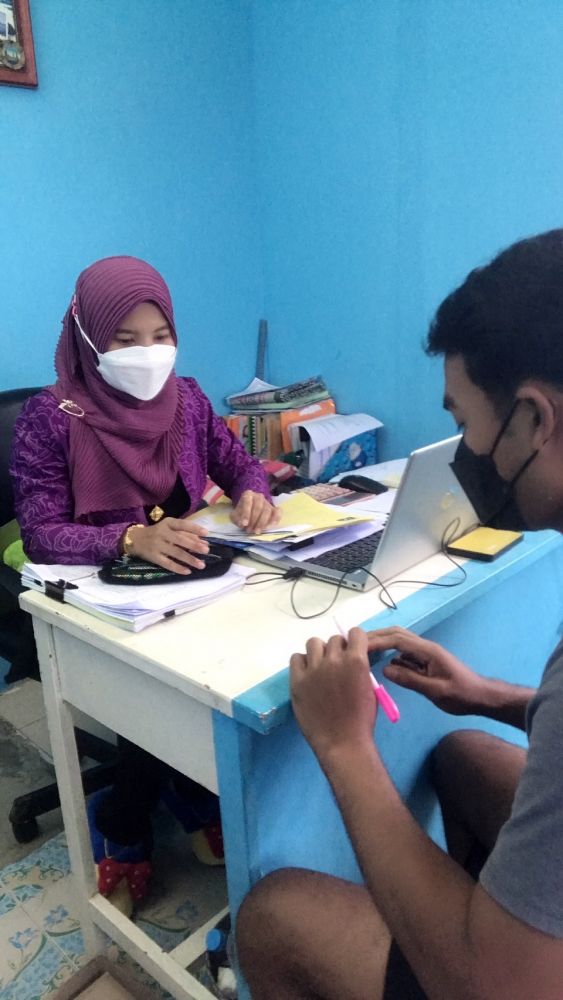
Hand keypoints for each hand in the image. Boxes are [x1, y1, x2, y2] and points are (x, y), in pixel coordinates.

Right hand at [127, 517, 209, 574]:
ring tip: (201, 565)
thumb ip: (186, 534)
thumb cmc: (157, 533)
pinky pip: (168, 563)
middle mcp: (162, 533)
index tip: (206, 533)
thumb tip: (204, 542)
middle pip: (180, 539)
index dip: (194, 528)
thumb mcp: (169, 529)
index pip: (182, 524)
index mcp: (168, 523)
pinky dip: (178, 568)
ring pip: (176, 553)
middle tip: (206, 551)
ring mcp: (157, 545)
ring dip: (190, 559)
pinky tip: (188, 571)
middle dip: (194, 545)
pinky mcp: (154, 557)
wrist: (135, 539)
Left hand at [230, 490, 280, 533]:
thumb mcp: (235, 515)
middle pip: (258, 507)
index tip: (244, 524)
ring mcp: (267, 502)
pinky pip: (278, 512)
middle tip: (250, 530)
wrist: (248, 512)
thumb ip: (237, 519)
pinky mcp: (274, 509)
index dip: (246, 514)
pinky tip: (270, 526)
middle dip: (254, 520)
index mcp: (248, 494)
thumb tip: (243, 524)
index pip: (247, 502)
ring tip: (257, 531)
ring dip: (262, 523)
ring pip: (267, 511)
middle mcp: (259, 496)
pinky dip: (276, 519)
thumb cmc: (241, 513)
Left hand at [290, 628, 376, 763]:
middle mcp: (334, 660)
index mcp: (356, 660)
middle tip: (338, 666)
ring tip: (321, 668)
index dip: (355, 641)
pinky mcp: (297, 680)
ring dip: (320, 652)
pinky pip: (296, 658)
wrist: (343, 743)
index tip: (353, 650)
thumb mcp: (369, 688)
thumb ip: (359, 668)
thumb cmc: (361, 719)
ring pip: (314, 643)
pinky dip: (303, 663)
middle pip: (334, 639)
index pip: (355, 633)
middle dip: (338, 650)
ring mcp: (313, 669)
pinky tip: (308, 675)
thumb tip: (353, 656)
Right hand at [367, 626, 482, 714]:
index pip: (397, 639)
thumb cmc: (461, 695)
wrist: (481, 697)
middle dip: (376, 636)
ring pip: (399, 641)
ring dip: (382, 642)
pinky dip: (390, 653)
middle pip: (396, 634)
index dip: (377, 641)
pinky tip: (380, 663)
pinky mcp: (425, 661)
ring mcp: (425, 653)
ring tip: (363, 651)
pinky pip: (404, 653)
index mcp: (428, 651)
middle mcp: (425, 647)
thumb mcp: (436, 691)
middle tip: (355, 643)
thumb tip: (385, 669)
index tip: (359, 647)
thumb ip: (411, 679)